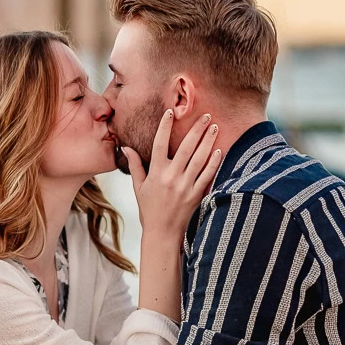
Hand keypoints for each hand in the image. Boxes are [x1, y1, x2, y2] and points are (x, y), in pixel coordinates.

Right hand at [122, 111, 223, 245]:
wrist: (162, 233)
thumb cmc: (149, 210)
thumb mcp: (138, 187)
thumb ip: (135, 166)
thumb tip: (126, 147)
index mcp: (156, 173)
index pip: (159, 143)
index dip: (165, 126)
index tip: (171, 111)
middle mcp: (171, 177)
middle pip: (186, 147)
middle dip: (196, 129)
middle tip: (205, 115)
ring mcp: (185, 186)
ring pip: (200, 158)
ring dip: (208, 141)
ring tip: (214, 127)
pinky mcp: (196, 195)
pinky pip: (207, 175)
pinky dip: (214, 162)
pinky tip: (219, 150)